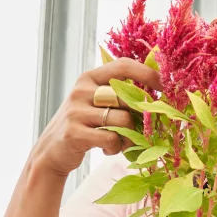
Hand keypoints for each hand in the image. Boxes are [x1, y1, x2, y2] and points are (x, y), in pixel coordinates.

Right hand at [28, 58, 159, 177]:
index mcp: (89, 78)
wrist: (51, 150)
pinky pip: (111, 139)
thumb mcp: (95, 102)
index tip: (165, 86)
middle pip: (128, 97)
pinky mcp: (75, 133)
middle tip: (142, 128)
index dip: (147, 74)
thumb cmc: (82, 125)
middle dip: (141, 115)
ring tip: (122, 142)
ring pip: (123, 120)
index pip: (123, 65)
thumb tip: (155, 95)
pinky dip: (116, 147)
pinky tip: (108, 149)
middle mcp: (82, 90)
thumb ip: (117, 94)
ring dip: (129, 136)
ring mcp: (77, 111)